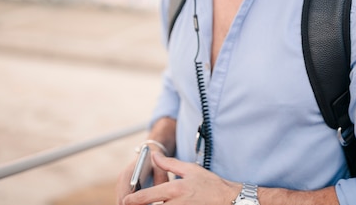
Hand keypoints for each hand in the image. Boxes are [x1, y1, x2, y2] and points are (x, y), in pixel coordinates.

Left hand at [122, 152, 238, 204]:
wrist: (229, 200)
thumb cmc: (210, 184)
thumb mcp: (191, 169)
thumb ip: (170, 163)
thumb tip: (154, 156)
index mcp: (176, 189)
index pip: (148, 196)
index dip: (134, 200)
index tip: (125, 201)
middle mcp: (177, 204)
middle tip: (131, 204)